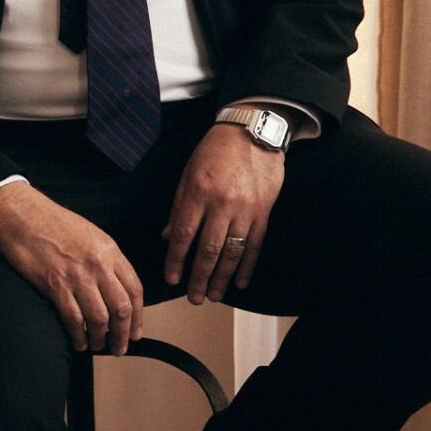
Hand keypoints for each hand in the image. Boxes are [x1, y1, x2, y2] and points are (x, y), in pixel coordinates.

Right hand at [0, 181, 143, 354]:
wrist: (21, 215)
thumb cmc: (52, 222)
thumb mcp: (89, 234)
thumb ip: (105, 258)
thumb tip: (113, 287)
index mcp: (109, 250)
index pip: (134, 289)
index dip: (138, 316)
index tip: (135, 331)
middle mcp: (97, 265)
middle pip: (121, 308)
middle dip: (123, 334)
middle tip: (120, 348)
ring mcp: (77, 276)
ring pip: (99, 318)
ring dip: (100, 338)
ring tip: (97, 346)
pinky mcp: (55, 285)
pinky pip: (73, 319)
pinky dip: (78, 335)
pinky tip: (78, 341)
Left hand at [163, 124, 283, 301]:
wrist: (253, 133)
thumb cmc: (215, 151)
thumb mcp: (189, 173)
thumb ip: (179, 206)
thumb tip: (166, 236)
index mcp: (198, 193)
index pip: (183, 234)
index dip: (175, 259)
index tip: (171, 278)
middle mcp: (222, 205)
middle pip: (208, 250)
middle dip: (199, 277)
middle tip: (194, 298)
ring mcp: (245, 210)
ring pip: (232, 252)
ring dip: (222, 278)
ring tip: (214, 296)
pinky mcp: (264, 212)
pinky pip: (255, 245)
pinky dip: (247, 266)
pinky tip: (239, 282)